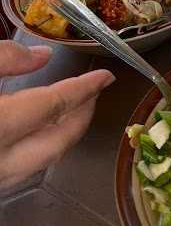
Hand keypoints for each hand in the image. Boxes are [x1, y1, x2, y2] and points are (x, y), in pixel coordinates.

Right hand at [0, 41, 114, 190]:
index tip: (106, 77)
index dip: (84, 89)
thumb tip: (43, 55)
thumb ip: (7, 59)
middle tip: (93, 93)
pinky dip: (37, 148)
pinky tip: (36, 130)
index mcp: (0, 127)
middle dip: (81, 118)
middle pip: (56, 144)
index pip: (54, 105)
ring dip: (60, 136)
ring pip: (39, 164)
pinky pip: (20, 170)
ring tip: (69, 109)